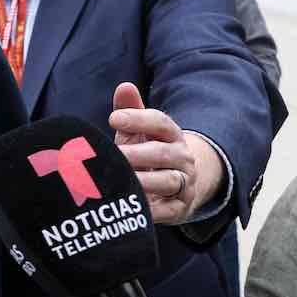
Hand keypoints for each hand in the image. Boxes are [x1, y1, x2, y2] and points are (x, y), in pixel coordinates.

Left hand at [109, 83, 208, 223]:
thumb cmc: (147, 153)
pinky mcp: (179, 208)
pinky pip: (167, 210)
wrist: (176, 187)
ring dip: (145, 181)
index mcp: (171, 136)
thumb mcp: (138, 132)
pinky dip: (151, 210)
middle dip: (139, 154)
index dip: (138, 118)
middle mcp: (182, 158)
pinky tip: (131, 207)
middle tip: (116, 155)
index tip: (113, 118)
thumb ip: (131, 110)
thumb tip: (124, 86)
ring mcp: (184, 184)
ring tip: (122, 180)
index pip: (161, 123)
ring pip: (169, 181)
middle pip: (164, 153)